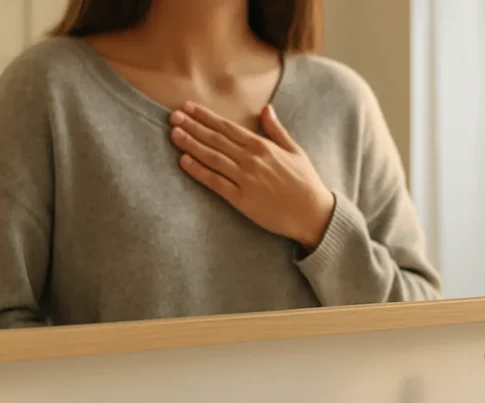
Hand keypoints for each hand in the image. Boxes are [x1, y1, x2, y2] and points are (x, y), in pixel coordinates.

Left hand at [169, 102, 334, 250]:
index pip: (228, 127)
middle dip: (192, 126)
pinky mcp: (242, 200)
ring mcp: (246, 179)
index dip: (206, 117)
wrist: (312, 213)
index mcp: (263, 146)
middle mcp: (251, 159)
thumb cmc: (306, 182)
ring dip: (191, 145)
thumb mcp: (295, 150)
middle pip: (215, 139)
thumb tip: (266, 109)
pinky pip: (215, 183)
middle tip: (172, 116)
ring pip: (212, 158)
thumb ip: (276, 130)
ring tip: (174, 134)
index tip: (188, 107)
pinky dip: (199, 171)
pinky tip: (184, 161)